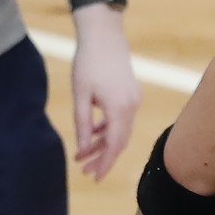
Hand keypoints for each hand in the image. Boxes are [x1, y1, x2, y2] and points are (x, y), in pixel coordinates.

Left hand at [71, 8, 139, 180]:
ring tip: (85, 155)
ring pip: (121, 131)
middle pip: (121, 140)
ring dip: (105, 144)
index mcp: (119, 107)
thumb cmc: (88, 63)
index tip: (94, 177)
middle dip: (104, 157)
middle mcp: (132, 106)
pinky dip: (109, 129)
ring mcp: (134, 100)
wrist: (105, 36)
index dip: (105, 162)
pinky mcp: (131, 95)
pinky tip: (94, 133)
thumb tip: (83, 148)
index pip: (115, 144)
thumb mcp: (80, 95)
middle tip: (85, 172)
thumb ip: (83, 123)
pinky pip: (122, 119)